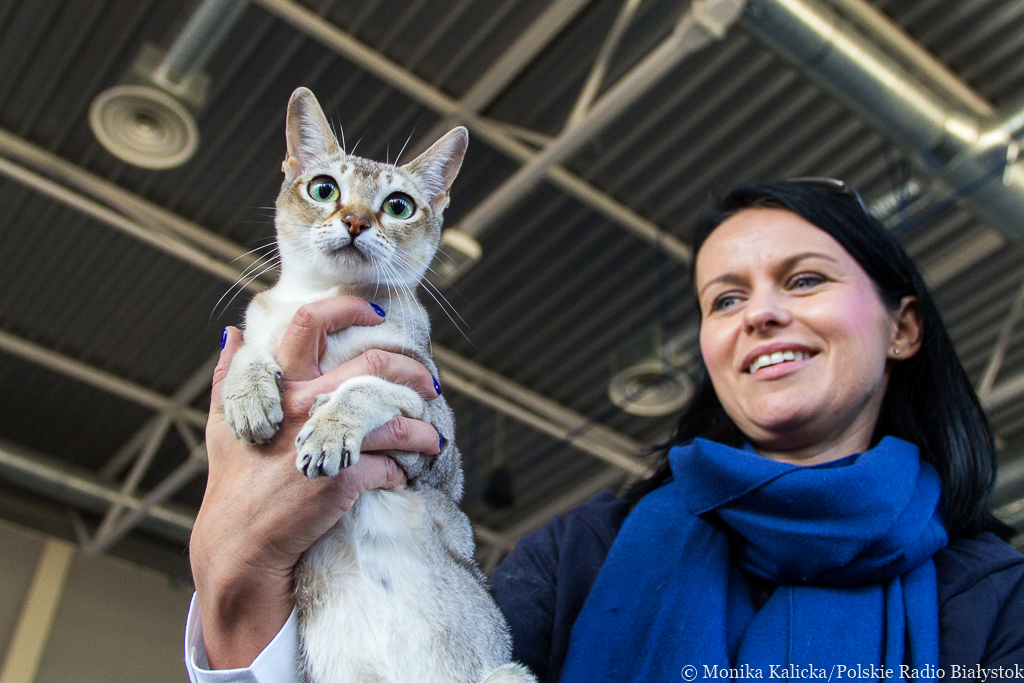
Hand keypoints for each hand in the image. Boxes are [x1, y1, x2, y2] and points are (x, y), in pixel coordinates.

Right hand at [190, 296, 441, 668]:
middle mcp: (302, 405)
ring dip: (422, 429)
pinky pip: (390, 465)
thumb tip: (232, 333)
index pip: (311, 323)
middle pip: (374, 366)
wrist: (238, 545)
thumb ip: (229, 377)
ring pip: (394, 420)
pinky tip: (405, 475)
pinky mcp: (341, 479)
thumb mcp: (224, 424)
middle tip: (430, 385)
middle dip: (414, 371)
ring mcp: (323, 441)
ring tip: (432, 439)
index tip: (379, 314)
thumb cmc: (233, 483)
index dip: (350, 308)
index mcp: (277, 386)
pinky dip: (404, 469)